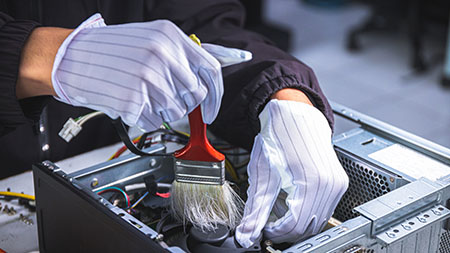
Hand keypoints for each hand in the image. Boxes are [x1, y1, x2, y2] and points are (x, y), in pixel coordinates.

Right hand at [48, 14, 249, 130]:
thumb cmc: (110, 50)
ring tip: (144, 97)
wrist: (71, 57)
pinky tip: (134, 103)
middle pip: (196, 95)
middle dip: (185, 103)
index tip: (212, 111)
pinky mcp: (133, 100)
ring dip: (164, 111)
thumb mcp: (150, 39)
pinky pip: (156, 122)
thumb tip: (206, 76)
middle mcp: (162, 56)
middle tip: (166, 98)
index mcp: (170, 37)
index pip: (211, 70)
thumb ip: (179, 55)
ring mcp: (148, 78)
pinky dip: (147, 119)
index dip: (216, 95)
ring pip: (177, 112)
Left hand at [235, 99, 348, 247]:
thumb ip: (255, 210)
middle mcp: (330, 185)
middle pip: (308, 227)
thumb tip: (245, 234)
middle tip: (268, 225)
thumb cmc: (279, 138)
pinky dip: (308, 213)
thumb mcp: (263, 176)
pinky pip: (325, 209)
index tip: (263, 229)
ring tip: (279, 214)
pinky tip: (293, 204)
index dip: (276, 233)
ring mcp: (337, 184)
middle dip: (286, 231)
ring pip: (318, 221)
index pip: (295, 226)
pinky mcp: (339, 182)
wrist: (293, 116)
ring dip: (298, 224)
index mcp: (312, 183)